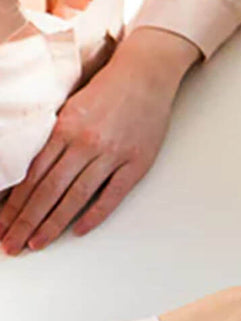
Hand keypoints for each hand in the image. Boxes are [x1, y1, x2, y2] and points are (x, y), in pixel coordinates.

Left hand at [0, 28, 197, 254]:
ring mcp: (113, 154)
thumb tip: (28, 173)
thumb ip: (52, 139)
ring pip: (76, 196)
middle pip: (49, 191)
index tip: (1, 226)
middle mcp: (86, 143)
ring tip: (36, 243)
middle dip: (26, 222)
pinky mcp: (137, 162)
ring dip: (53, 224)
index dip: (14, 205)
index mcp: (65, 129)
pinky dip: (95, 214)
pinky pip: (113, 194)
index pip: (32, 176)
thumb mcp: (69, 108)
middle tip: (11, 245)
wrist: (146, 74)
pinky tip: (78, 230)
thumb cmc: (108, 90)